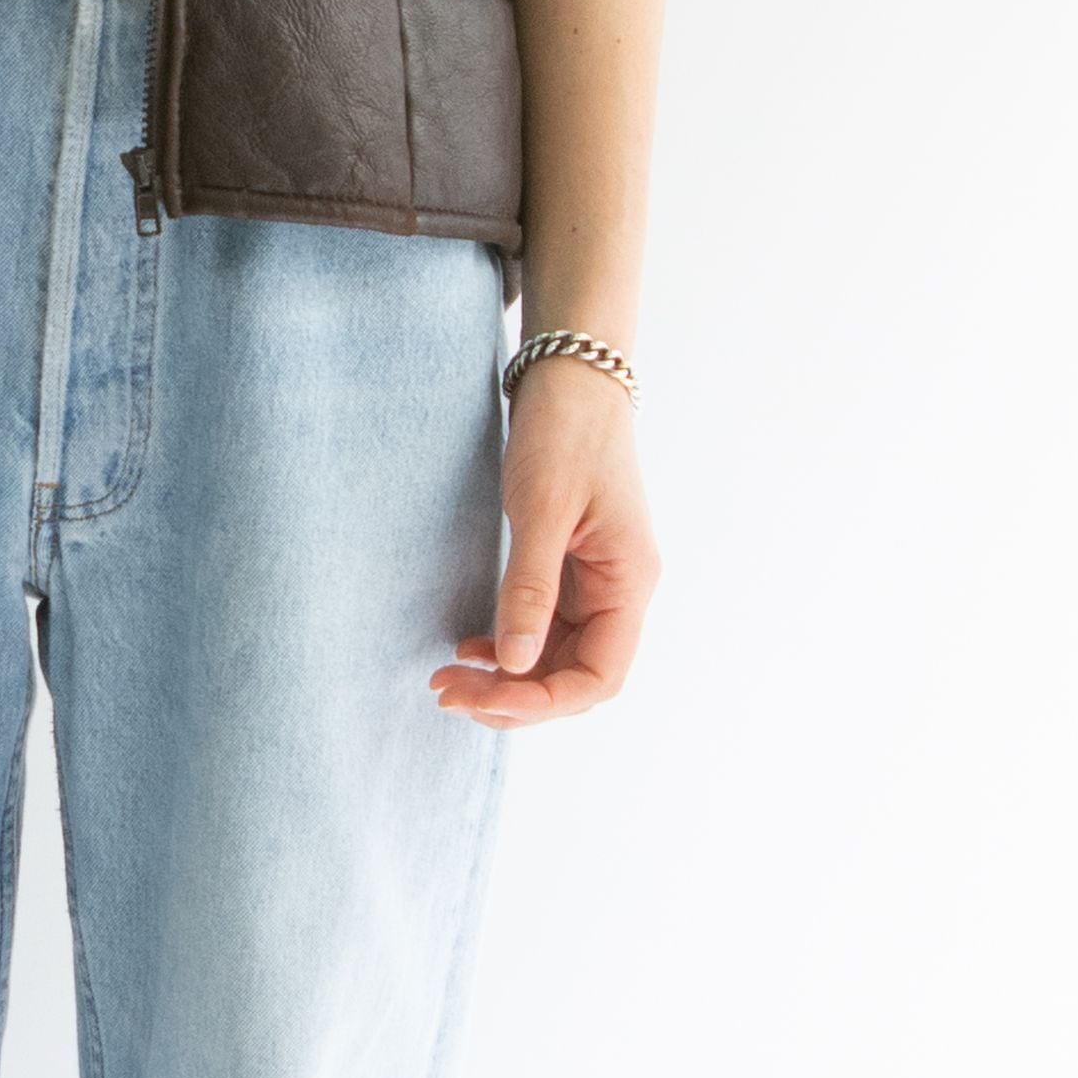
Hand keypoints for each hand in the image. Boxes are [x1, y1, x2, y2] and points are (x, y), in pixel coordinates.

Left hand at [432, 357, 656, 726]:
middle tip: (448, 692)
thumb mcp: (543, 510)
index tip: (484, 699)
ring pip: (554, 657)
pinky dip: (507, 646)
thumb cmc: (565, 432)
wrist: (570, 376)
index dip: (543, 701)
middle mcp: (618, 591)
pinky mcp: (568, 568)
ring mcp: (594, 582)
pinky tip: (470, 646)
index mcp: (629, 583)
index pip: (599, 677)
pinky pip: (542, 627)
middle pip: (574, 676)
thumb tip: (514, 664)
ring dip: (506, 677)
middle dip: (514, 696)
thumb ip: (529, 589)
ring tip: (448, 678)